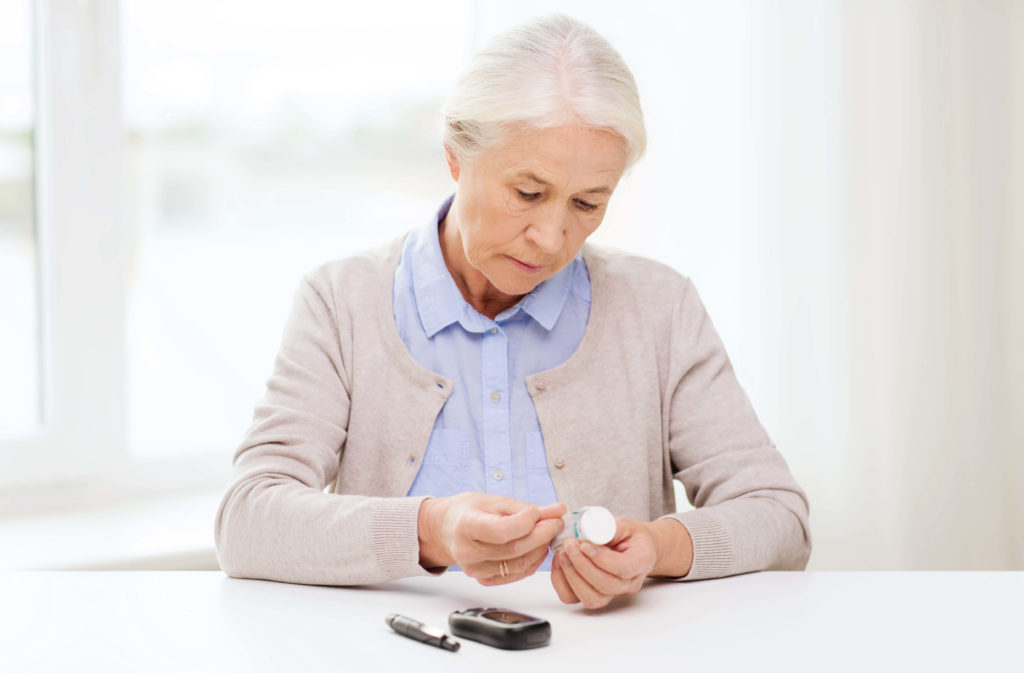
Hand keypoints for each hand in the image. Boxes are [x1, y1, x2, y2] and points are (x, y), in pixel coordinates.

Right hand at [418, 494, 564, 585]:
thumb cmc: (467, 511)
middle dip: (542, 534)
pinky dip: (533, 561)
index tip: (539, 512)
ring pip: (520, 564)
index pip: (501, 530)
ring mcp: (476, 570)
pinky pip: (517, 574)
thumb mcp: (494, 501)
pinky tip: (537, 547)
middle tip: (556, 522)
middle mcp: (468, 552)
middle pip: (514, 549)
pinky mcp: (484, 580)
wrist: (446, 530)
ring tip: (548, 533)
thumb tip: (557, 510)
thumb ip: (525, 508)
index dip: (526, 522)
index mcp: (466, 526)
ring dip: (541, 548)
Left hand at [551, 517, 692, 608]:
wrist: (634, 548)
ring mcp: (612, 594)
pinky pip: (575, 599)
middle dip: (582, 565)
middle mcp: (628, 584)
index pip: (623, 568)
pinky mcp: (594, 596)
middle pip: (606, 586)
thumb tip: (590, 530)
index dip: (601, 559)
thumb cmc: (630, 536)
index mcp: (641, 562)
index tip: (585, 545)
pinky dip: (562, 583)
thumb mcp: (624, 524)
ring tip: (563, 553)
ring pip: (591, 598)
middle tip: (569, 545)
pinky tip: (560, 564)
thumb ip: (609, 527)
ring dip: (572, 575)